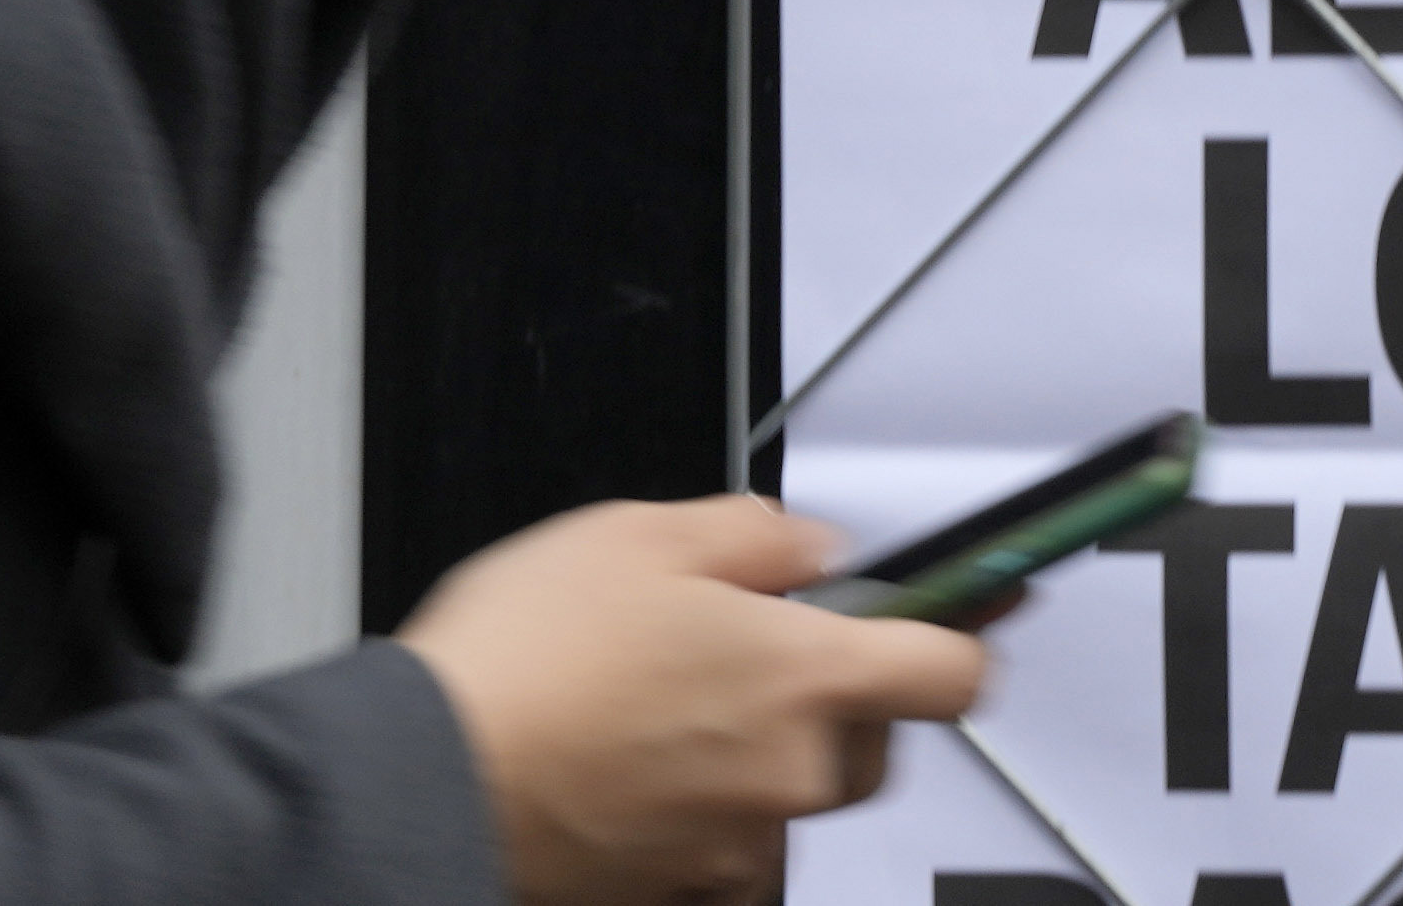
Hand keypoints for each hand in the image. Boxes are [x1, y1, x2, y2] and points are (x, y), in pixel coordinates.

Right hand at [398, 495, 990, 905]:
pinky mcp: (685, 890)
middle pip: (878, 739)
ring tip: (669, 706)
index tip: (972, 610)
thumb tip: (808, 550)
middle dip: (837, 691)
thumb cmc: (522, 661)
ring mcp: (739, 845)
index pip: (954, 670)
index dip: (965, 632)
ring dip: (765, 754)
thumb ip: (753, 535)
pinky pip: (736, 850)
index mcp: (802, 675)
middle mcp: (789, 773)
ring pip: (799, 796)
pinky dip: (709, 813)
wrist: (430, 781)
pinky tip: (645, 769)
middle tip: (755, 647)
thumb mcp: (637, 533)